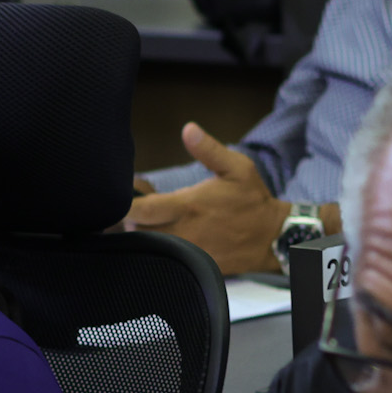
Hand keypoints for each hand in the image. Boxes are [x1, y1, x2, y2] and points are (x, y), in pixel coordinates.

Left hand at [126, 124, 283, 275]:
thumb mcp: (237, 167)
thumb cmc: (252, 199)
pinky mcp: (195, 264)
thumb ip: (209, 149)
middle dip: (130, 221)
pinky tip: (166, 237)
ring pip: (150, 248)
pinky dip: (160, 250)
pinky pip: (167, 261)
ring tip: (150, 221)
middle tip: (137, 208)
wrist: (273, 236)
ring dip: (144, 235)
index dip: (125, 207)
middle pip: (137, 232)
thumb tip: (188, 128)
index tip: (118, 199)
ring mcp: (188, 251)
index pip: (142, 211)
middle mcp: (183, 231)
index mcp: (188, 206)